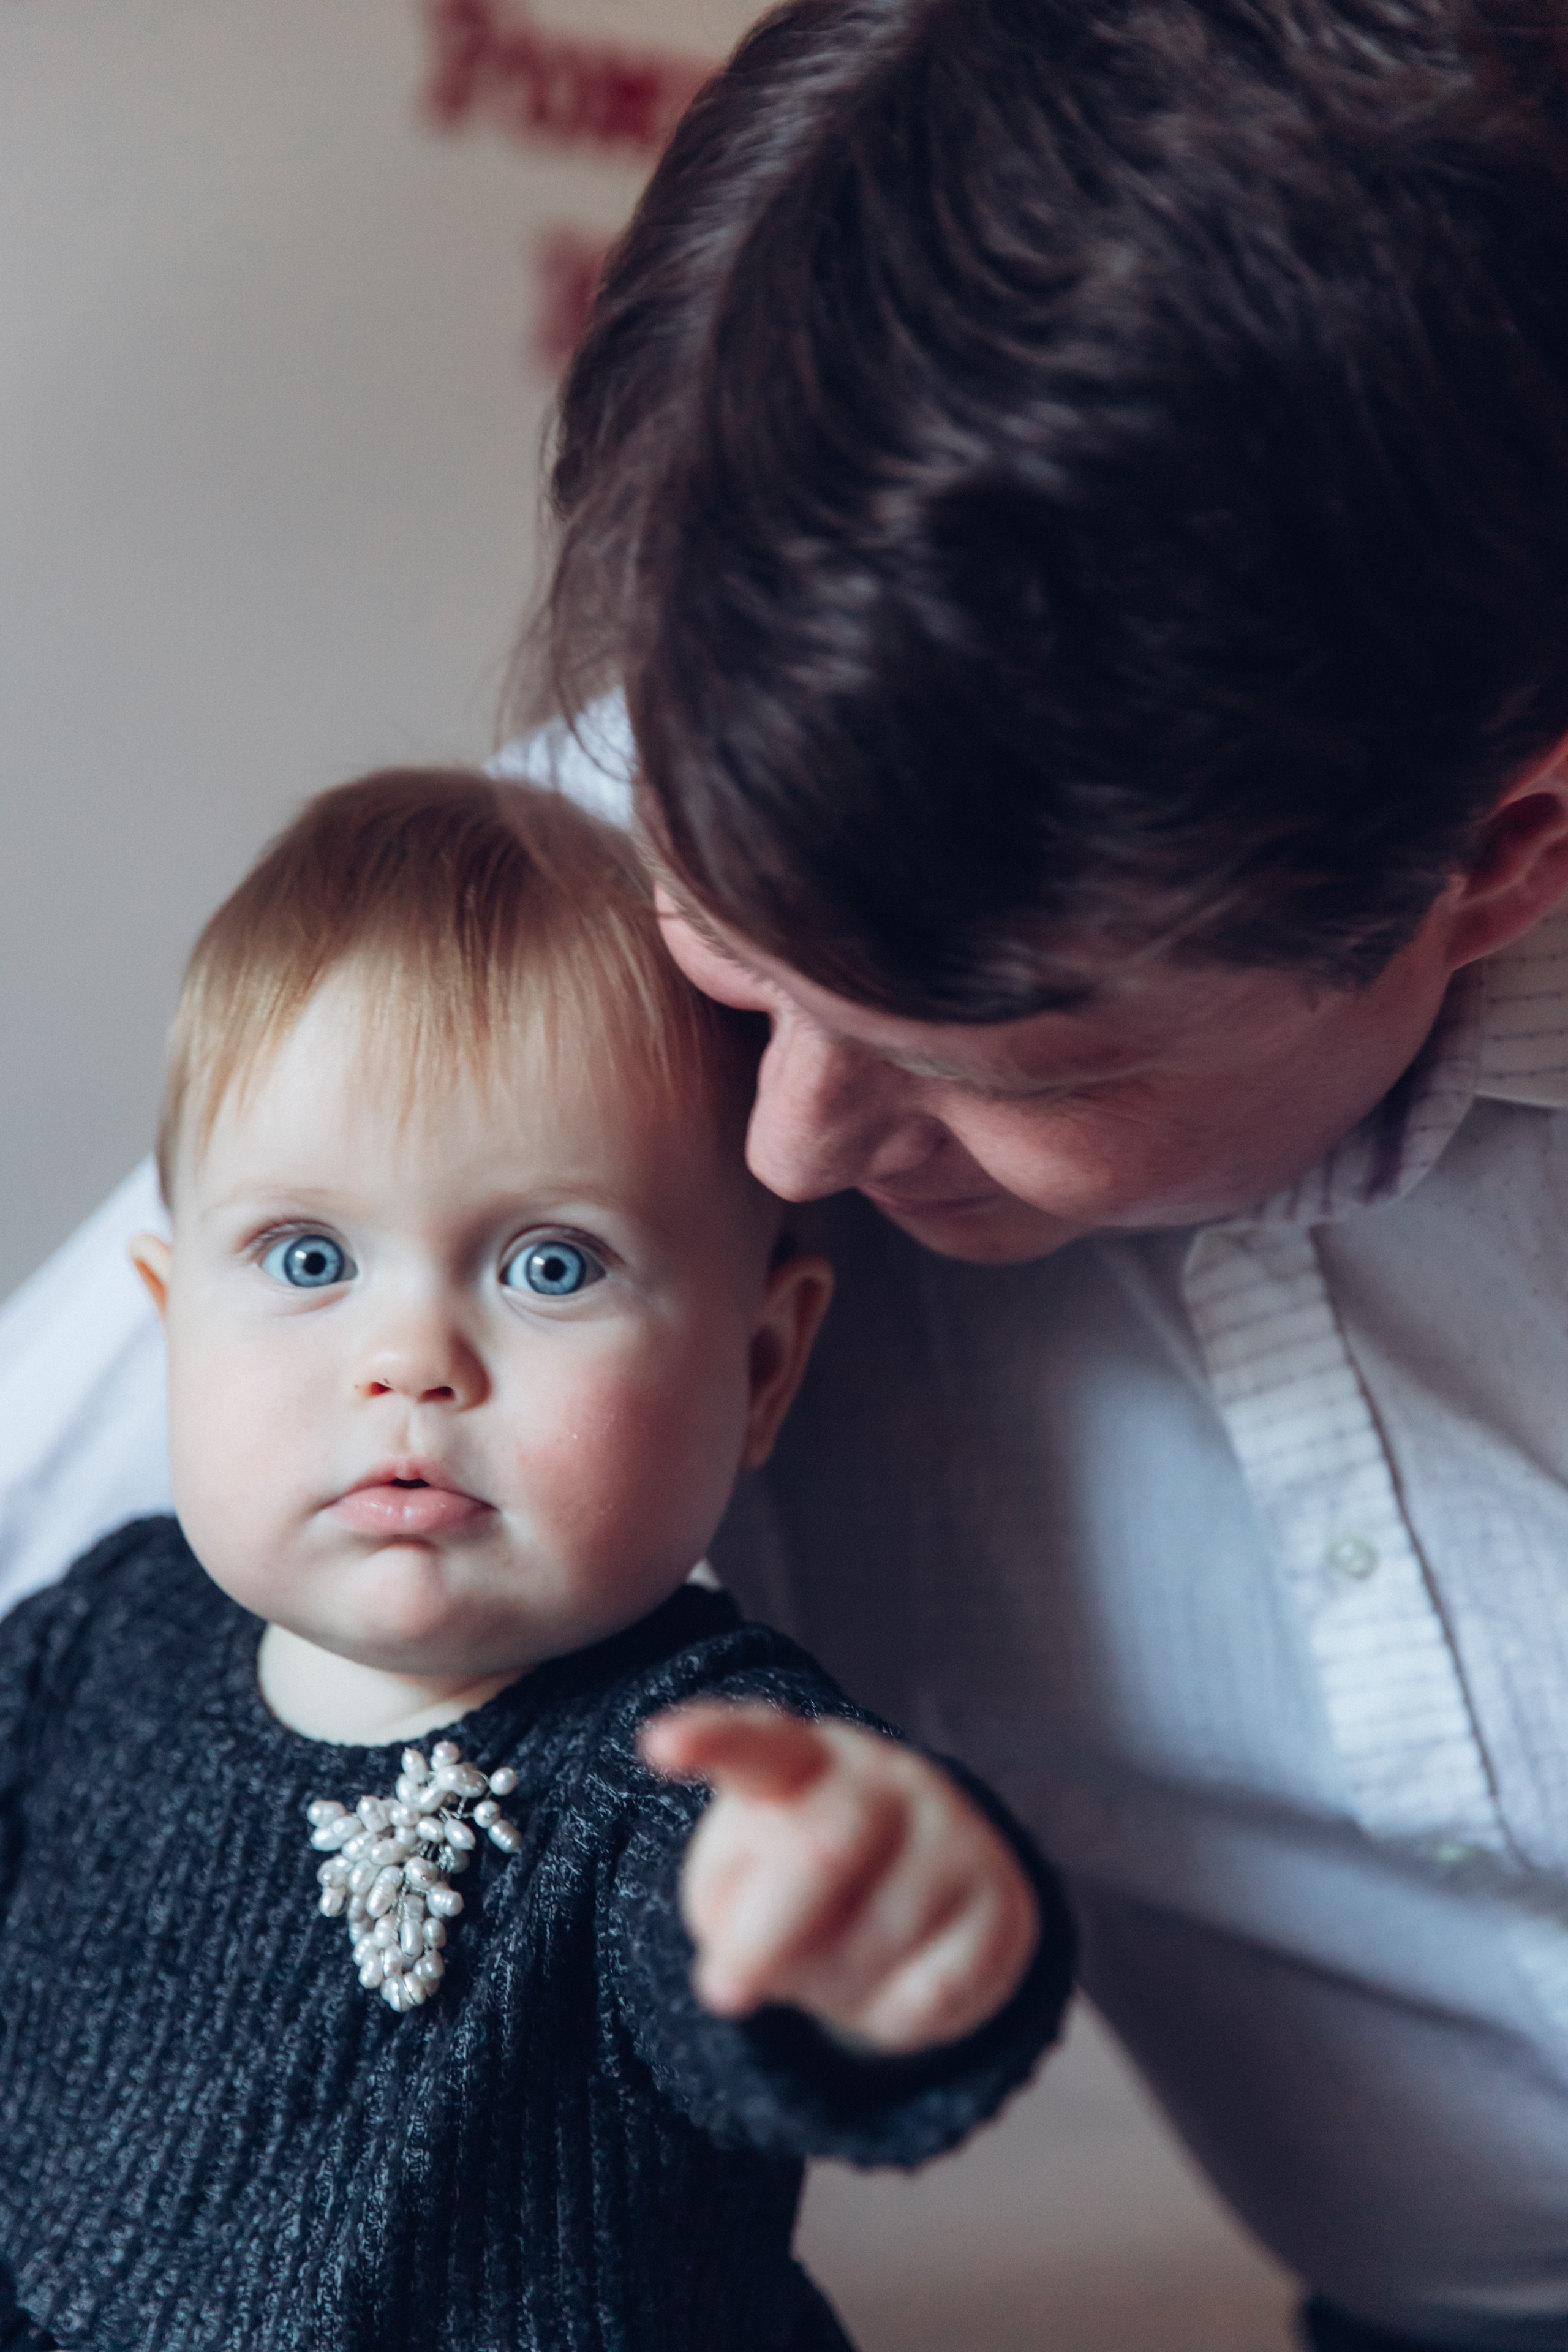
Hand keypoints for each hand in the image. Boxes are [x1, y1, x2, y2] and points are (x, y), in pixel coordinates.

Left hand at [638, 1702, 1039, 2054]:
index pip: (756, 1742)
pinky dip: (891, 2018)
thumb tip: (754, 1960)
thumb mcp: (742, 1886)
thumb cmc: (798, 1883)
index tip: (658, 1744)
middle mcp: (886, 1779)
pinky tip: (890, 1986)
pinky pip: (936, 1991)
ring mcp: (954, 1834)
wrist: (926, 1899)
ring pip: (878, 1935)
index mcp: (803, 1758)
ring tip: (826, 1970)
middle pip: (824, 1851)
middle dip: (766, 1936)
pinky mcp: (1003, 1903)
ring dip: (829, 1986)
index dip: (710, 1740)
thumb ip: (727, 1909)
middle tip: (720, 1994)